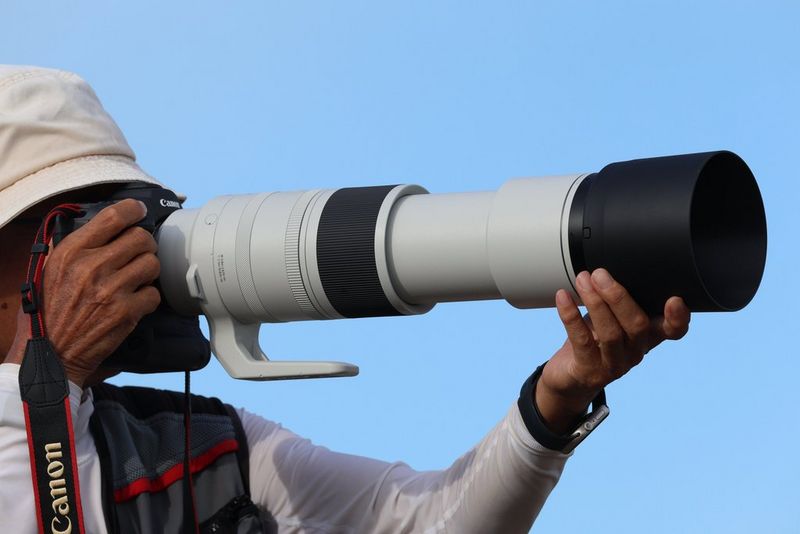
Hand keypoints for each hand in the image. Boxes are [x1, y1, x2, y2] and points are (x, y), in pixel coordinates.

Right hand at [5, 199, 160, 386]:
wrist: (52, 352)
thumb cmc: (52, 310)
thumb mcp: (51, 269)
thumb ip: (76, 246)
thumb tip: (106, 225)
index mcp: (72, 252)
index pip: (113, 216)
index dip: (133, 210)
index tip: (139, 212)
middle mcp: (92, 267)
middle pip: (142, 238)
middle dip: (145, 245)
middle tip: (139, 254)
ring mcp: (111, 290)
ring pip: (152, 263)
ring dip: (148, 271)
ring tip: (136, 279)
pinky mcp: (126, 312)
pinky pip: (154, 293)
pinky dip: (148, 298)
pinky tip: (135, 301)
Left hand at [535, 269, 690, 433]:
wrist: (568, 378)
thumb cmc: (591, 340)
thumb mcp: (610, 318)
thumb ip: (617, 299)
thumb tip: (608, 266)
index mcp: (647, 337)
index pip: (673, 331)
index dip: (678, 318)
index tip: (674, 299)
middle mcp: (635, 352)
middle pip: (637, 325)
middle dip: (618, 296)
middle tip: (600, 274)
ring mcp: (614, 365)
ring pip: (610, 333)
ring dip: (595, 301)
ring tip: (582, 280)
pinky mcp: (589, 371)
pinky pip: (581, 340)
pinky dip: (570, 315)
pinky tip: (563, 297)